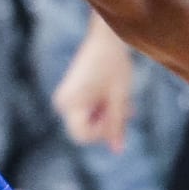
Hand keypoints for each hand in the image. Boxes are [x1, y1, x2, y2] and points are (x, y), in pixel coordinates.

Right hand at [53, 23, 135, 151]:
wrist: (106, 38)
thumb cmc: (113, 64)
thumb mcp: (119, 98)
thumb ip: (117, 125)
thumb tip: (117, 151)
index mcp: (70, 103)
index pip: (82, 135)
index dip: (102, 132)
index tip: (118, 117)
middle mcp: (63, 102)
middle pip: (85, 129)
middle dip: (107, 124)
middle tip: (126, 109)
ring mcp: (66, 97)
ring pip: (88, 120)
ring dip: (107, 116)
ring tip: (124, 103)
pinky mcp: (72, 93)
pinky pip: (86, 110)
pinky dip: (102, 109)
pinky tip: (115, 98)